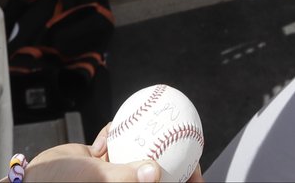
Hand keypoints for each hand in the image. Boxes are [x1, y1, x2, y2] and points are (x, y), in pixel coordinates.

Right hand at [25, 124, 200, 181]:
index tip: (197, 166)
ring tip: (156, 119)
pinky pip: (113, 141)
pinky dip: (111, 134)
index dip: (188, 180)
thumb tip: (156, 173)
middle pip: (156, 170)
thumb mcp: (98, 180)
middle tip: (182, 133)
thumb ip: (128, 176)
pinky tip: (106, 135)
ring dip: (142, 138)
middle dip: (170, 153)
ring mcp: (111, 173)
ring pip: (135, 152)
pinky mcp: (96, 161)